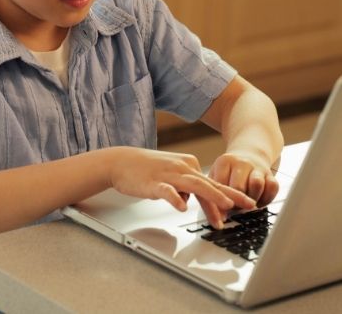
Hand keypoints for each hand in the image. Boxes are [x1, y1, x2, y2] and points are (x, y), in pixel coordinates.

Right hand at [108, 147, 255, 228]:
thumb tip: (190, 201)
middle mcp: (181, 167)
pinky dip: (174, 198)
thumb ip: (183, 186)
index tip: (244, 205)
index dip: (228, 196)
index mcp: (187, 165)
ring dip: (212, 197)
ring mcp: (168, 174)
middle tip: (248, 205)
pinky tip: (181, 207)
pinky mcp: (153, 182)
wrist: (121, 162)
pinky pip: (166, 191)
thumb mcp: (170, 176)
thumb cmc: (145, 169)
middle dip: (231, 196)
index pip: (211, 183)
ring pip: (194, 185)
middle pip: (209, 183)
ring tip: (225, 207)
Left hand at [208, 152, 278, 207]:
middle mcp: (241, 162)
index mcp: (224, 162)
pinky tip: (259, 202)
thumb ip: (214, 192)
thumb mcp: (216, 175)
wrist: (249, 154)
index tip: (222, 209)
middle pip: (239, 187)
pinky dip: (267, 198)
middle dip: (237, 202)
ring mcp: (257, 167)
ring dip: (253, 200)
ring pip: (257, 185)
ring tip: (247, 205)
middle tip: (235, 208)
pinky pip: (273, 187)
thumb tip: (217, 216)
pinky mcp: (270, 174)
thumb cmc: (229, 171)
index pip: (221, 185)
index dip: (222, 201)